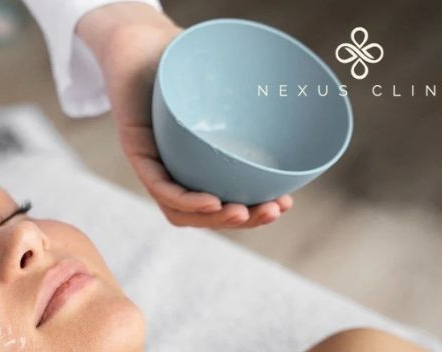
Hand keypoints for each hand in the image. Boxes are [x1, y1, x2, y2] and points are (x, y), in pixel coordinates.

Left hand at [77, 4, 292, 227]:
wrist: (137, 41)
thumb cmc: (182, 62)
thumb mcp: (225, 83)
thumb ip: (254, 94)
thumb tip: (304, 96)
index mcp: (197, 165)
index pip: (223, 204)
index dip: (252, 212)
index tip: (285, 204)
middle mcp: (175, 170)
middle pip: (205, 214)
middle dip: (242, 220)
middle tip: (274, 210)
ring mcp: (153, 164)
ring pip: (180, 210)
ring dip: (215, 219)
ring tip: (244, 213)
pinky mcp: (136, 151)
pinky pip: (159, 185)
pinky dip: (185, 199)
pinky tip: (211, 202)